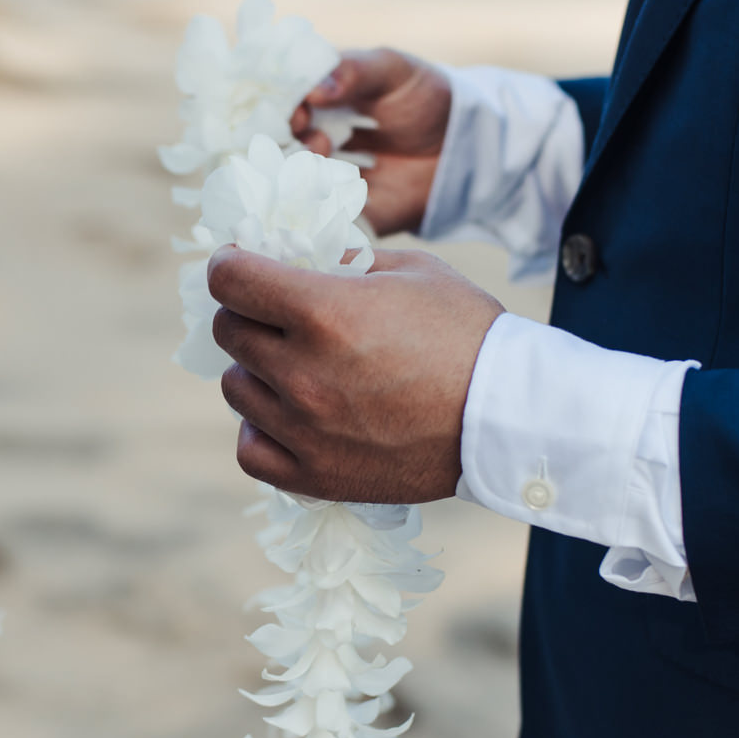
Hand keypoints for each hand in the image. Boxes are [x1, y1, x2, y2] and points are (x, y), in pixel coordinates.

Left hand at [209, 246, 502, 503]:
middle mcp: (303, 372)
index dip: (230, 264)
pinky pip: (250, 448)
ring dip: (255, 370)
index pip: (229, 278)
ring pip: (234, 387)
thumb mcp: (413, 271)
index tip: (242, 265)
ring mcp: (305, 429)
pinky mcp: (316, 475)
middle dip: (249, 312)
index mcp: (322, 312)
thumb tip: (298, 262)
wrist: (509, 418)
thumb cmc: (469, 335)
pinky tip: (289, 416)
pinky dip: (260, 429)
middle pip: (229, 330)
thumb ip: (345, 263)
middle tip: (281, 315)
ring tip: (295, 367)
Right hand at [290, 49, 454, 237]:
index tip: (299, 113)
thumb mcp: (392, 70)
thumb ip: (354, 72)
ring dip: (301, 175)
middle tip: (316, 141)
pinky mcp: (342, 213)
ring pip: (293, 180)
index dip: (284, 108)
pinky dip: (316, 209)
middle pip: (281, 144)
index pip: (284, 103)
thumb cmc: (426, 99)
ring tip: (328, 165)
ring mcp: (325, 178)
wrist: (466, 148)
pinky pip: (318, 216)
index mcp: (318, 101)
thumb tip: (314, 90)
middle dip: (289, 144)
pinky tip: (328, 200)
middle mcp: (314, 139)